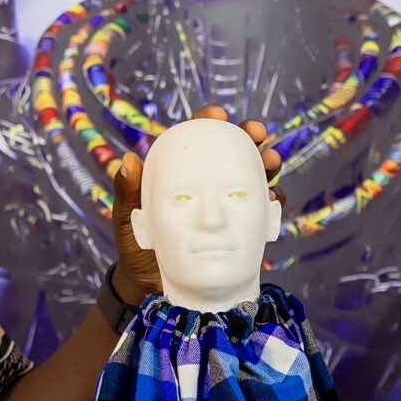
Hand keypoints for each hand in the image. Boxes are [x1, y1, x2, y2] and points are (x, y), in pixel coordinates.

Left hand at [110, 107, 281, 305]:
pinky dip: (271, 200)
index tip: (219, 116)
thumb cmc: (137, 246)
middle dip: (249, 138)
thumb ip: (129, 191)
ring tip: (270, 162)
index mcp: (181, 172)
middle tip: (258, 135)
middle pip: (234, 152)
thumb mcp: (129, 218)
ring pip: (253, 176)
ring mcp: (226, 205)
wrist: (151, 284)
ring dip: (266, 164)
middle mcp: (208, 184)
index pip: (197, 139)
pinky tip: (271, 199)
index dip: (209, 121)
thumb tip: (130, 160)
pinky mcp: (238, 227)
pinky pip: (261, 210)